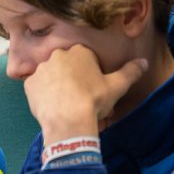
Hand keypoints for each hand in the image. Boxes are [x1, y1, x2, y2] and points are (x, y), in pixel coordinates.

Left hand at [24, 44, 147, 142]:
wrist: (68, 121)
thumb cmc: (94, 101)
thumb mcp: (117, 86)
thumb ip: (131, 71)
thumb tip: (144, 62)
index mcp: (79, 51)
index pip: (86, 58)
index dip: (91, 74)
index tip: (94, 88)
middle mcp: (57, 55)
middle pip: (67, 66)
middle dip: (73, 78)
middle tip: (80, 98)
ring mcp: (41, 69)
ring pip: (51, 76)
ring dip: (57, 86)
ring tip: (65, 104)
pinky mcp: (29, 85)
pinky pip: (37, 88)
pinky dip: (44, 95)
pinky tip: (52, 107)